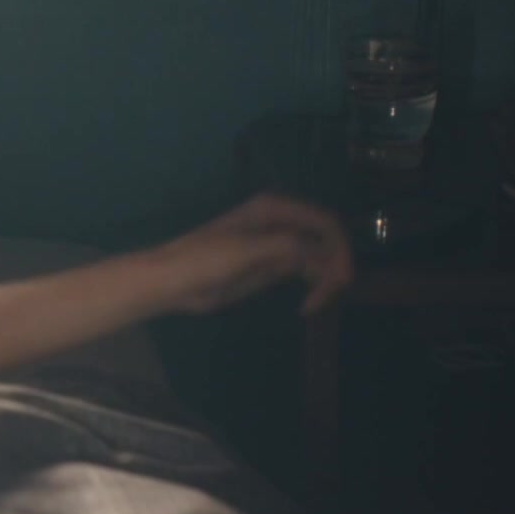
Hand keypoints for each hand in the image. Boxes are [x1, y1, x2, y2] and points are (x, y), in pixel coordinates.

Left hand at [148, 193, 354, 316]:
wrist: (173, 281)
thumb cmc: (204, 260)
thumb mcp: (248, 251)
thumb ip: (289, 247)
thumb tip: (327, 256)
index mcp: (275, 208)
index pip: (326, 222)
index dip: (340, 248)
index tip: (342, 279)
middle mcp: (281, 221)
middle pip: (327, 239)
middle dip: (335, 265)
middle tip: (330, 294)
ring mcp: (277, 243)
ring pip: (320, 257)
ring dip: (326, 278)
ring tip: (314, 303)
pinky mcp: (272, 264)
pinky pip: (306, 270)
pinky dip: (315, 285)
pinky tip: (307, 305)